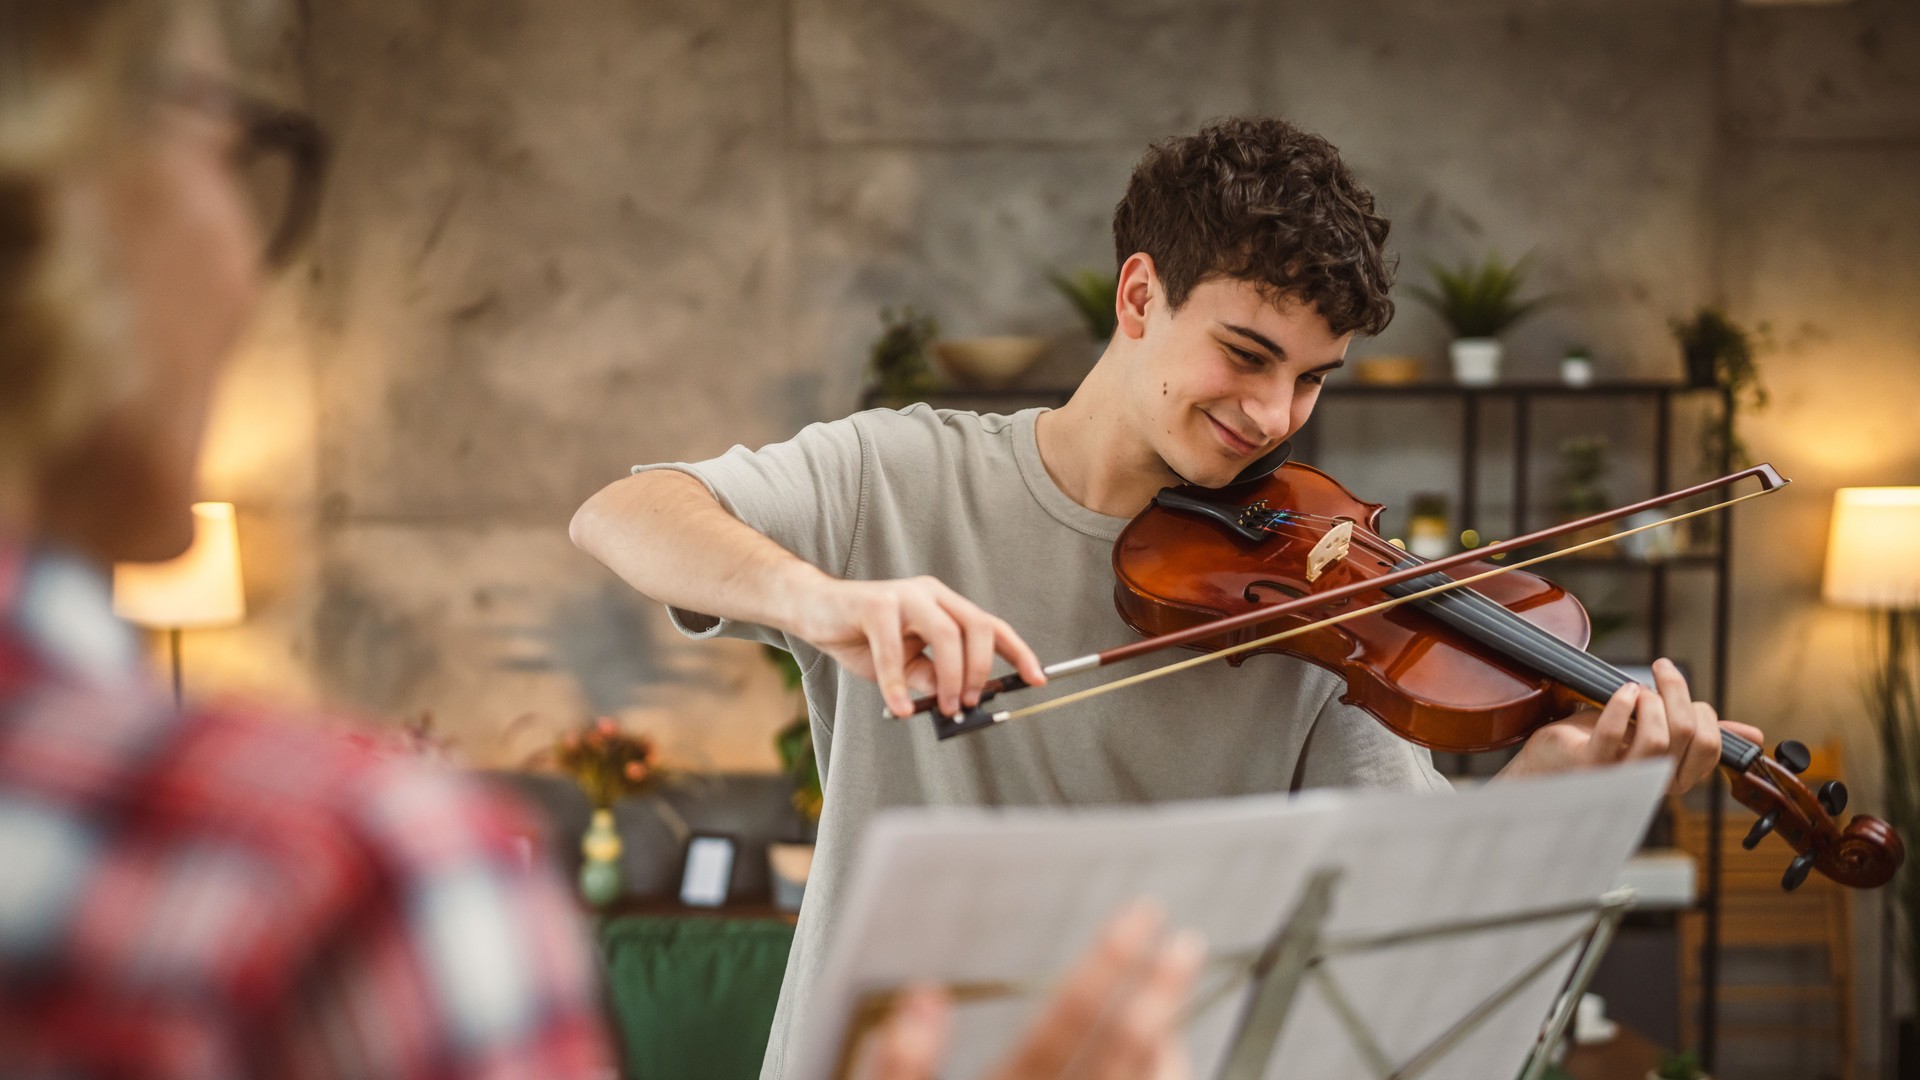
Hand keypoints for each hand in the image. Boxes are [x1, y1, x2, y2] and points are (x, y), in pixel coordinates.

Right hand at [786, 575, 1046, 717]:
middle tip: (971, 703)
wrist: (812, 610)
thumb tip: (958, 700)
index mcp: (944, 605)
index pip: (991, 625)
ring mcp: (903, 595)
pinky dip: (898, 683)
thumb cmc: (861, 636)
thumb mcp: (905, 664)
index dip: (1017, 652)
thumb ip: (930, 677)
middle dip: (981, 670)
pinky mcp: (874, 604)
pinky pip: (894, 649)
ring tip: (946, 708)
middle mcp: (930, 594)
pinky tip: (899, 707)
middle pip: (977, 626)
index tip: (1037, 679)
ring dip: (951, 677)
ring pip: (945, 633)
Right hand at [864, 901, 1202, 1079]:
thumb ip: (897, 1070)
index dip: (1104, 970)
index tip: (1140, 920)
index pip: (1059, 1031)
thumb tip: (925, 999)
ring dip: (1163, 1050)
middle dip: (1153, 997)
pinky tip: (1164, 1062)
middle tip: (1183, 948)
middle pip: (1114, 1062)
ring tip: (1175, 1005)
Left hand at [1502, 658, 1763, 793]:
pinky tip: (1621, 692)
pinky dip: (1620, 704)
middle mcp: (1651, 785)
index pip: (1711, 747)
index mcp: (1674, 779)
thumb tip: (1754, 736)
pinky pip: (1612, 734)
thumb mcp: (1653, 737)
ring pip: (1656, 738)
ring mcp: (1619, 778)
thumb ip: (1697, 736)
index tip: (1682, 693)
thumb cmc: (1599, 750)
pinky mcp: (1587, 767)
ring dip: (1651, 701)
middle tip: (1662, 670)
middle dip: (1678, 694)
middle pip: (1688, 735)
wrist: (1544, 771)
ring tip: (1637, 689)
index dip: (1703, 713)